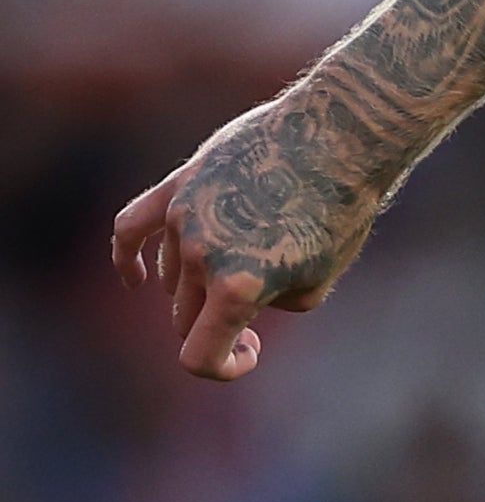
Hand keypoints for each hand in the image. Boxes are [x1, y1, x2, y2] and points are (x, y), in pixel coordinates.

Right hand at [110, 92, 386, 382]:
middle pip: (187, 314)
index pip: (200, 356)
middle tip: (265, 297)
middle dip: (218, 320)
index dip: (224, 366)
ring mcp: (184, 216)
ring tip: (258, 254)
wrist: (341, 135)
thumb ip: (272, 301)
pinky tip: (135, 278)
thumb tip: (240, 299)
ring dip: (203, 281)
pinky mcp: (180, 183)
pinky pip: (131, 226)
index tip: (251, 349)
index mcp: (238, 285)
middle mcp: (202, 254)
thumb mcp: (320, 278)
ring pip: (173, 273)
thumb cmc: (341, 211)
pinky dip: (127, 257)